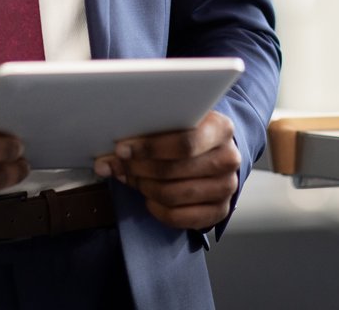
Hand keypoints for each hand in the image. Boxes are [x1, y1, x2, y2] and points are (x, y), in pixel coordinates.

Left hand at [94, 110, 238, 230]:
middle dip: (139, 168)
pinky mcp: (219, 211)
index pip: (185, 143)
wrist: (216, 154)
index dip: (149, 148)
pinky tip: (148, 198)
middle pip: (174, 170)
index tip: (122, 149)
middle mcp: (229, 159)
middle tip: (119, 164)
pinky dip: (156, 209)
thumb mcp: (177, 122)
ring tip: (131, 177)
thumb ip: (150, 130)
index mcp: (221, 129)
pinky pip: (178, 217)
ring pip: (173, 194)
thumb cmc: (189, 135)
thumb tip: (109, 155)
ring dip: (144, 187)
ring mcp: (226, 188)